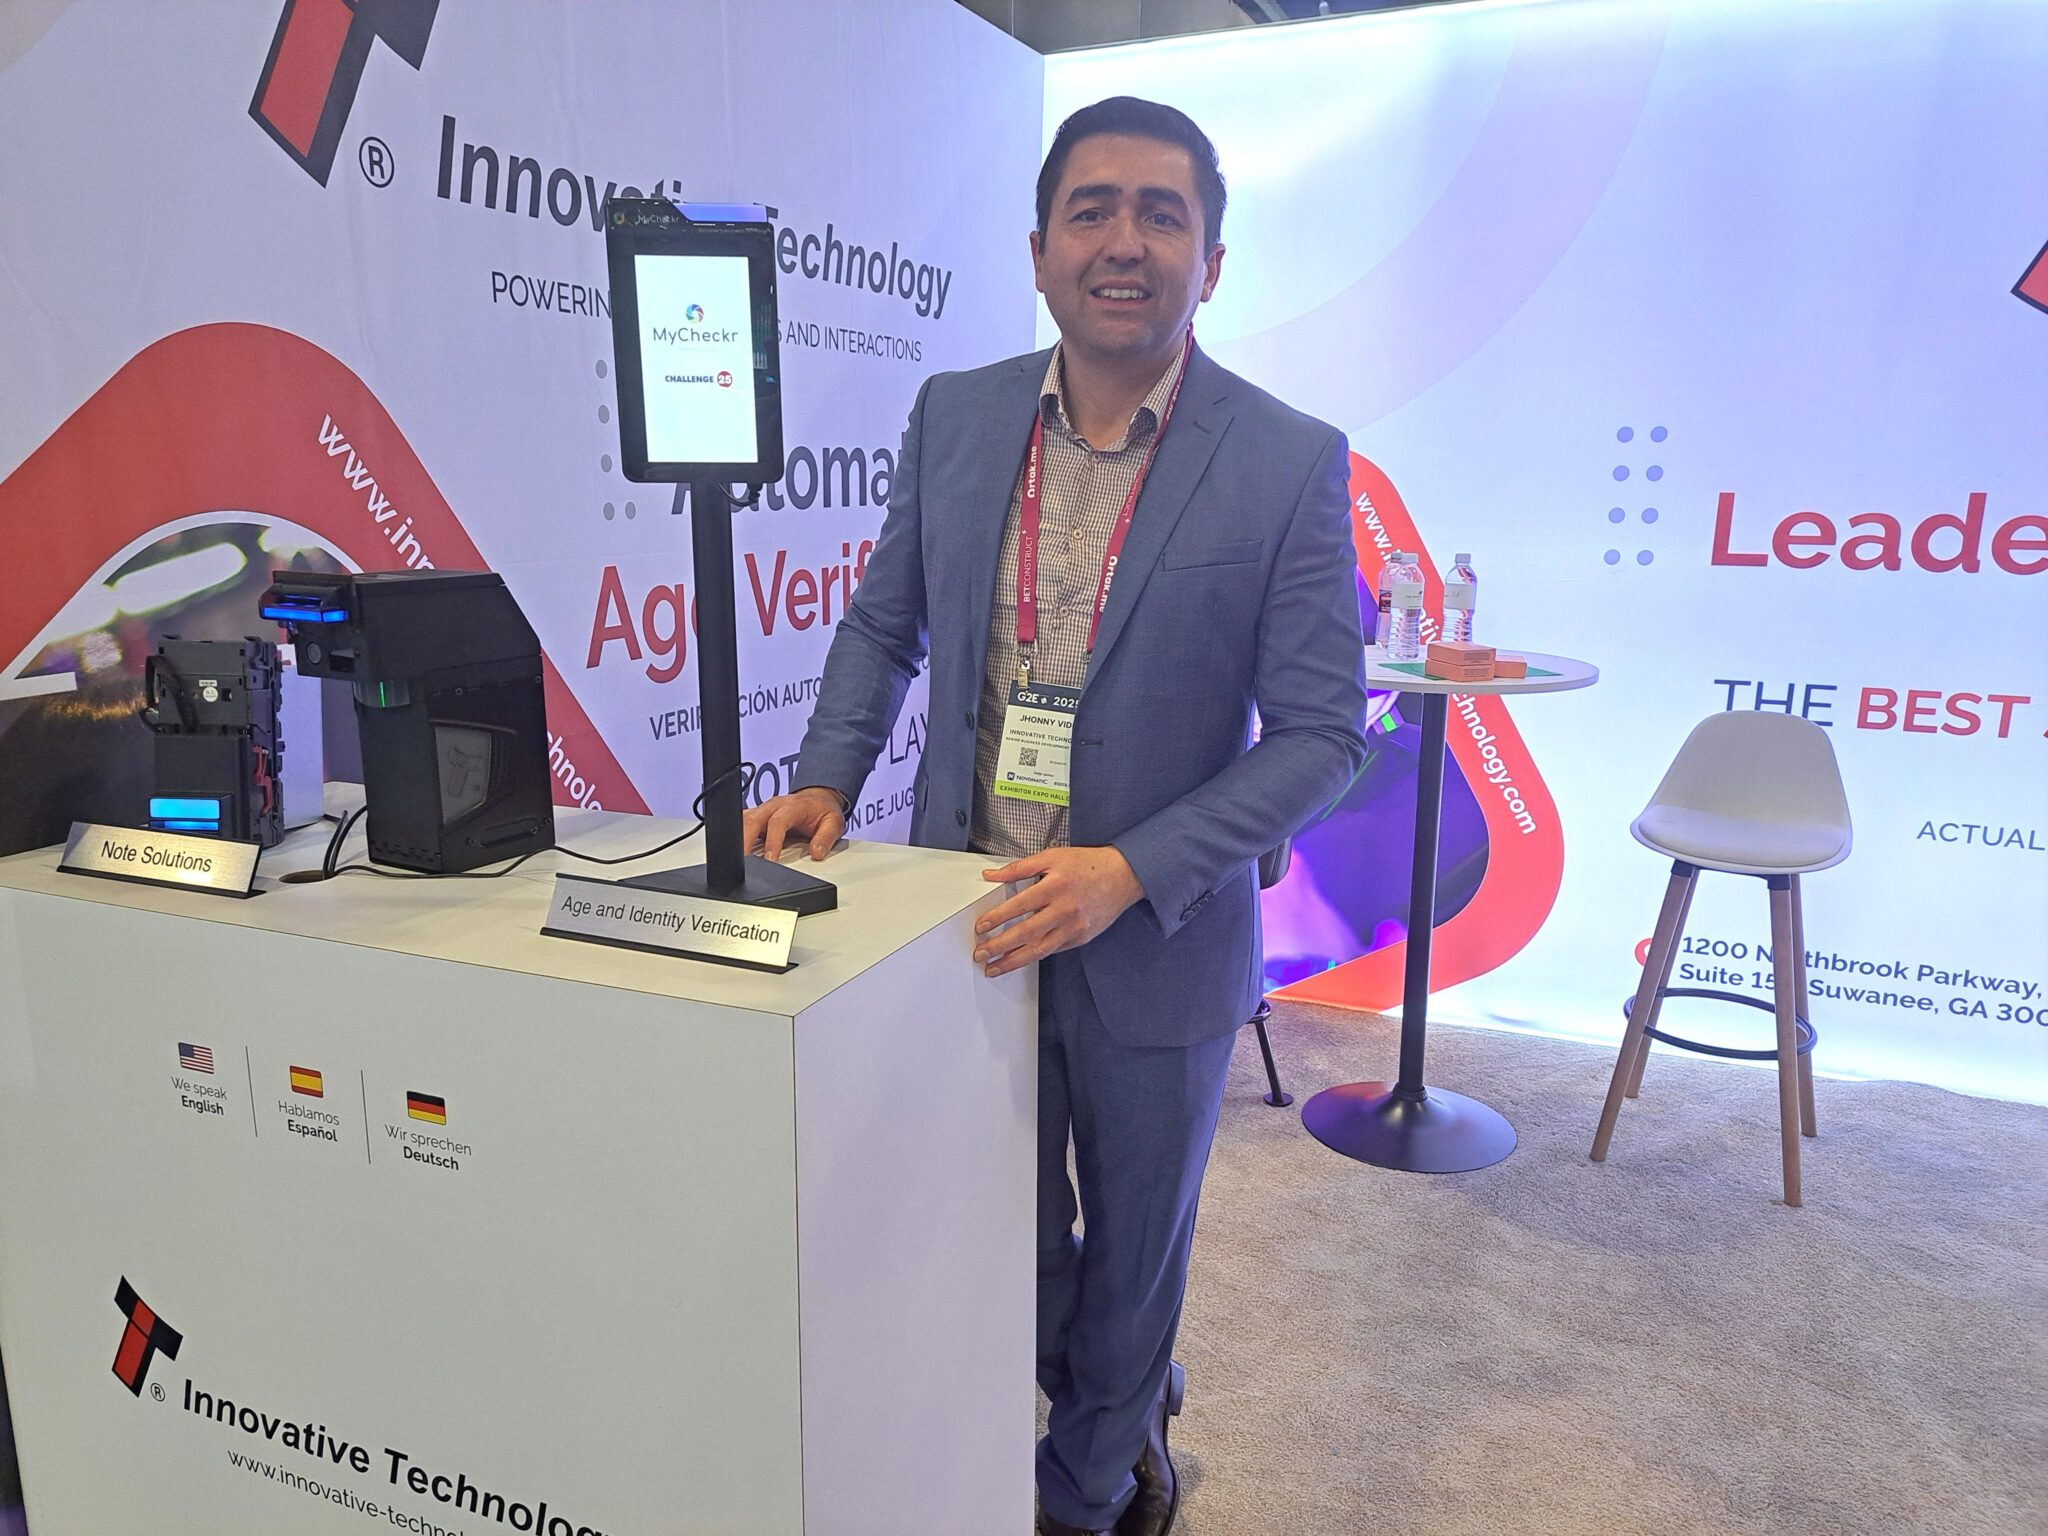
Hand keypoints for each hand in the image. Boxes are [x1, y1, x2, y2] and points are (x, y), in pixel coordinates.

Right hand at [742, 786, 846, 861]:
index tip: (770, 859)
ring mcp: (764, 810)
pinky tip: (732, 848)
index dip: (772, 841)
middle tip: (741, 861)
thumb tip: (816, 853)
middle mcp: (775, 805)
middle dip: (745, 840)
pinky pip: (742, 823)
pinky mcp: (758, 816)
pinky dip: (736, 835)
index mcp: (793, 806)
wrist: (819, 799)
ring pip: (744, 820)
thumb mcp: (834, 823)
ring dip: (737, 838)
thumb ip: (825, 838)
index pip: (778, 822)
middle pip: (753, 819)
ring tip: (732, 858)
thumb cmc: (823, 811)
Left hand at [972, 846, 1144, 977]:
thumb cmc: (1088, 865)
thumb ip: (1019, 868)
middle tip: (980, 954)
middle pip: (1026, 933)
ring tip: (995, 968)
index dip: (997, 918)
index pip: (1019, 905)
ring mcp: (1074, 926)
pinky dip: (1035, 956)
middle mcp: (1065, 909)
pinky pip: (1054, 950)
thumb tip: (991, 875)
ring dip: (1013, 961)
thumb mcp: (1052, 857)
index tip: (981, 927)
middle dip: (999, 946)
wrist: (1123, 876)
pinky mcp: (1081, 937)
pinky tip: (1019, 959)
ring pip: (1039, 949)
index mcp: (1055, 886)